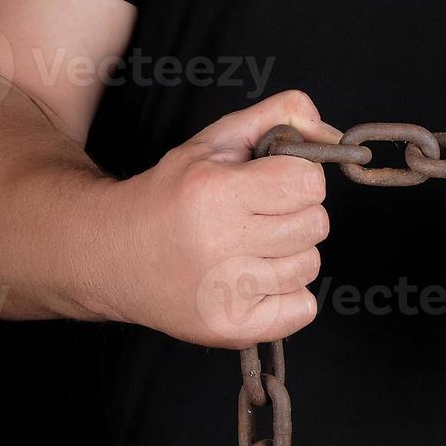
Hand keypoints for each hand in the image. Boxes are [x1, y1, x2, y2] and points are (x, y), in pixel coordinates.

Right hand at [108, 90, 337, 347]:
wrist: (112, 255)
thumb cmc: (170, 196)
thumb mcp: (215, 140)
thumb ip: (278, 116)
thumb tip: (334, 134)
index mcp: (216, 192)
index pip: (309, 183)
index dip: (298, 179)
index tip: (274, 184)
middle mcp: (220, 245)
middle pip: (316, 225)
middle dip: (295, 215)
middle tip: (259, 217)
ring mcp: (226, 293)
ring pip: (310, 265)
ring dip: (290, 255)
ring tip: (250, 249)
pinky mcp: (231, 329)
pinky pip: (304, 309)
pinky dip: (288, 295)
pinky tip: (255, 281)